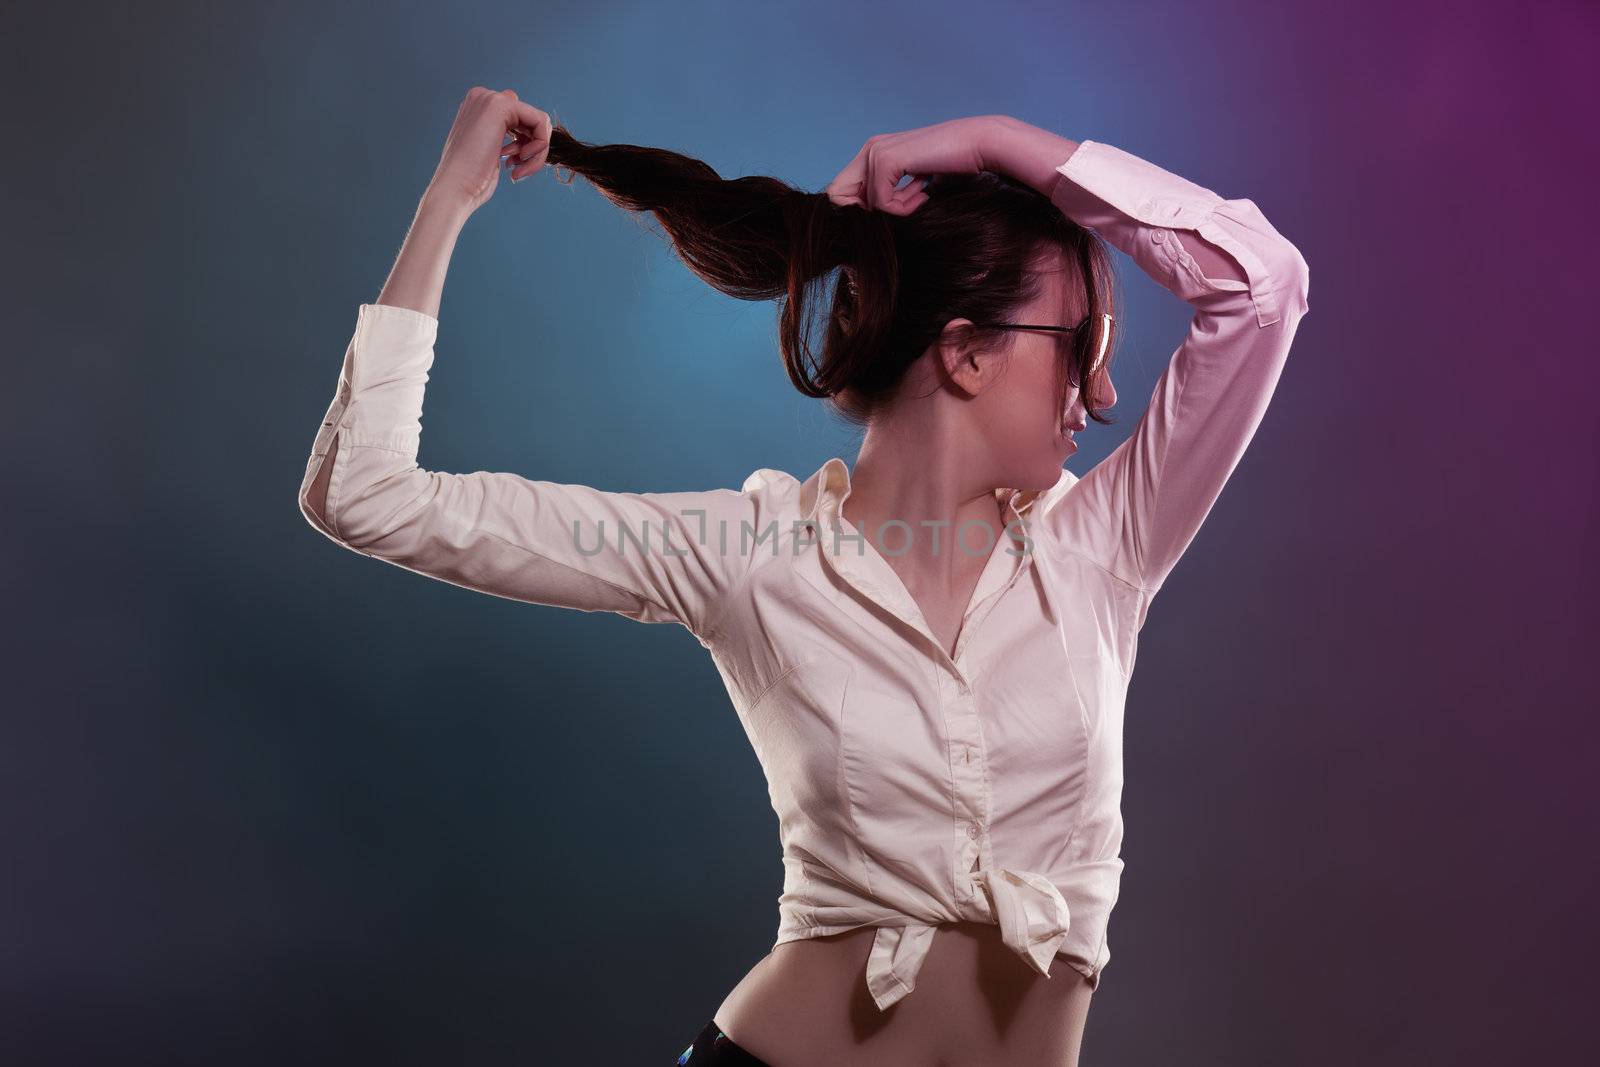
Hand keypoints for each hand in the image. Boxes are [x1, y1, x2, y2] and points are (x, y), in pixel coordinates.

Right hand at [426, 87, 552, 213]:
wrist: (455, 187)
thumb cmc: (471, 178)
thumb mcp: (487, 150)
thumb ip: (499, 129)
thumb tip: (514, 108)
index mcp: (478, 107)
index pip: (519, 118)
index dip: (524, 145)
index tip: (513, 164)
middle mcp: (483, 97)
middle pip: (530, 119)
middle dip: (532, 148)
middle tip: (518, 169)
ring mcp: (491, 98)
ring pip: (538, 122)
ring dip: (536, 152)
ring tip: (518, 170)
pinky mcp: (502, 105)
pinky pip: (541, 121)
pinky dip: (540, 147)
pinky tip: (522, 162)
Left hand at [824, 115, 1008, 216]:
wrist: (980, 146)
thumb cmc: (954, 167)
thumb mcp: (914, 185)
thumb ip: (892, 196)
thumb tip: (873, 228)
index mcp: (875, 152)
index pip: (842, 193)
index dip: (861, 211)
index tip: (894, 210)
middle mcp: (871, 148)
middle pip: (839, 198)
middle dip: (868, 214)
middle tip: (903, 207)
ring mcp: (876, 152)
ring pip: (865, 206)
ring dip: (896, 209)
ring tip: (920, 193)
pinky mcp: (886, 161)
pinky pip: (881, 204)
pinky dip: (904, 207)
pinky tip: (924, 190)